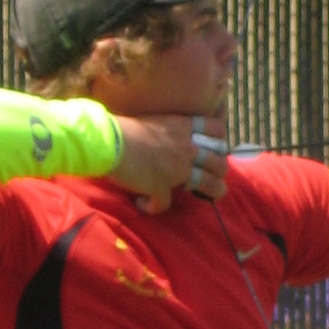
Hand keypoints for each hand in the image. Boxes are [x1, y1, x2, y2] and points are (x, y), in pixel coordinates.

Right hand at [108, 116, 229, 216]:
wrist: (107, 140)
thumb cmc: (122, 127)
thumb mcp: (155, 121)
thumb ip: (168, 132)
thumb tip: (167, 144)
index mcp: (183, 127)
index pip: (217, 131)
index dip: (220, 142)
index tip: (214, 149)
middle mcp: (187, 148)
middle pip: (220, 163)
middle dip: (219, 172)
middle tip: (208, 176)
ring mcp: (178, 170)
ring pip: (211, 185)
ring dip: (210, 193)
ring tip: (201, 195)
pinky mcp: (162, 188)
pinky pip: (164, 205)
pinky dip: (152, 207)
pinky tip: (143, 203)